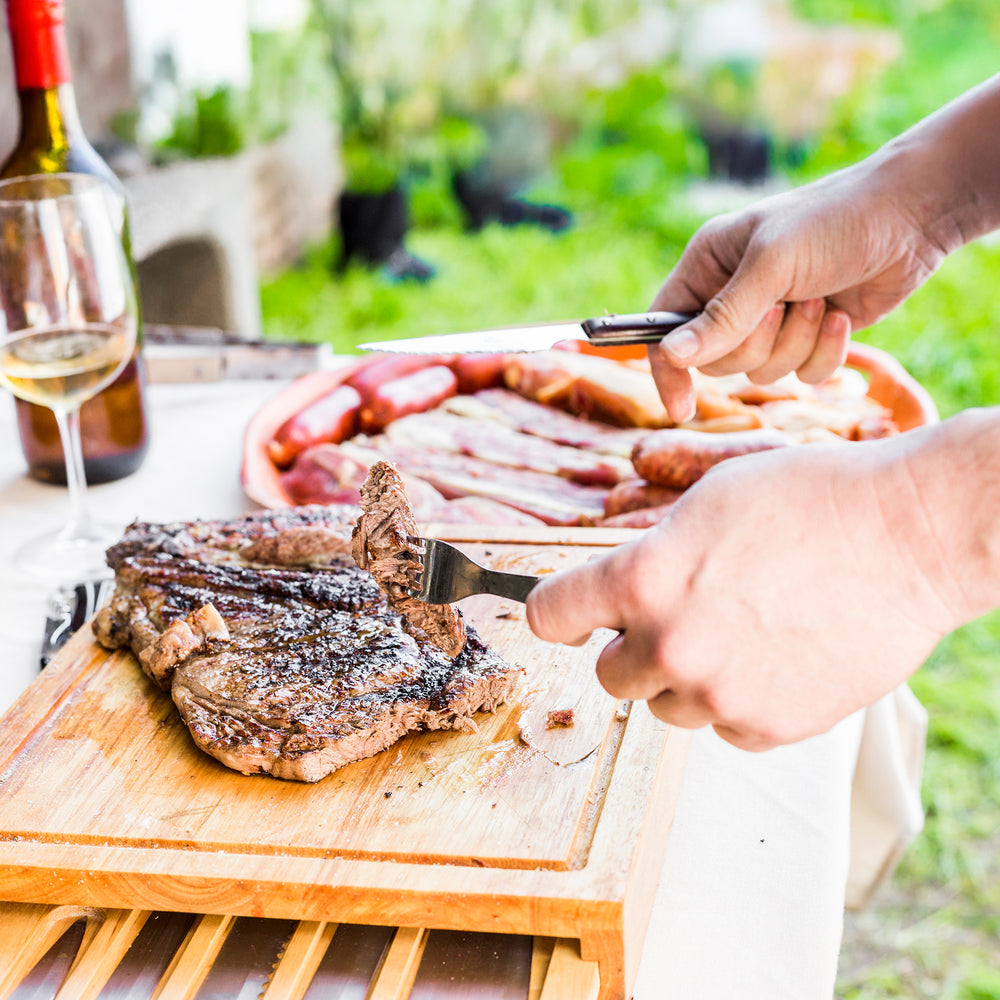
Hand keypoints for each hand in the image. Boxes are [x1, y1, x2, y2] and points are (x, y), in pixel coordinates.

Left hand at [526, 434, 960, 749]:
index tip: (571, 616)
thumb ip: (650, 556)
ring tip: (739, 633)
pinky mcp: (769, 727)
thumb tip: (622, 593)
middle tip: (676, 619)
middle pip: (608, 676)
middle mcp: (670, 646)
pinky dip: (738, 701)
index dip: (558, 612)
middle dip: (632, 649)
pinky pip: (724, 727)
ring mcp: (719, 694)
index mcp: (642, 581)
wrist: (907, 535)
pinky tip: (775, 657)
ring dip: (685, 679)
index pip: (551, 615)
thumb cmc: (809, 500)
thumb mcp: (707, 502)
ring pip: (666, 707)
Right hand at [650, 159, 948, 421]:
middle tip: (784, 307)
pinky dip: (824, 352)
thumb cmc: (834, 221)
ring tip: (820, 300)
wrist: (912, 216)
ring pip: (760, 371)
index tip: (681, 407)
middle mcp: (731, 293)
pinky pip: (800, 374)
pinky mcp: (807, 336)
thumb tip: (671, 356)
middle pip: (717, 360)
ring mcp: (771, 318)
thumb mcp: (772, 265)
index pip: (664, 327)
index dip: (667, 368)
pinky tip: (841, 316)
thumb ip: (722, 317)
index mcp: (707, 264)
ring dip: (796, 344)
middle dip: (756, 344)